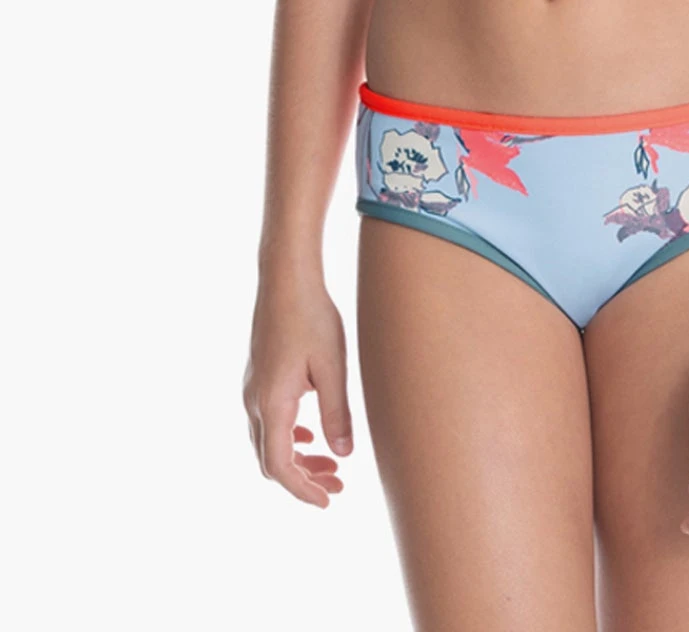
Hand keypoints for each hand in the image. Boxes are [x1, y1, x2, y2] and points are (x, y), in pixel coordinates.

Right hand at [243, 273, 353, 507]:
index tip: (328, 500)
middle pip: (271, 460)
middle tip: (337, 486)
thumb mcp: (332, 367)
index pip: (280, 466)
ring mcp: (252, 389)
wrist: (285, 279)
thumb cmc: (311, 317)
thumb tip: (343, 454)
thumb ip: (337, 413)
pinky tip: (311, 435)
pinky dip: (289, 438)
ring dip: (297, 459)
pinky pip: (268, 422)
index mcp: (272, 403)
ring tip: (331, 465)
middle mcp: (254, 401)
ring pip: (268, 442)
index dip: (302, 490)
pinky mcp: (258, 377)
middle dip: (303, 479)